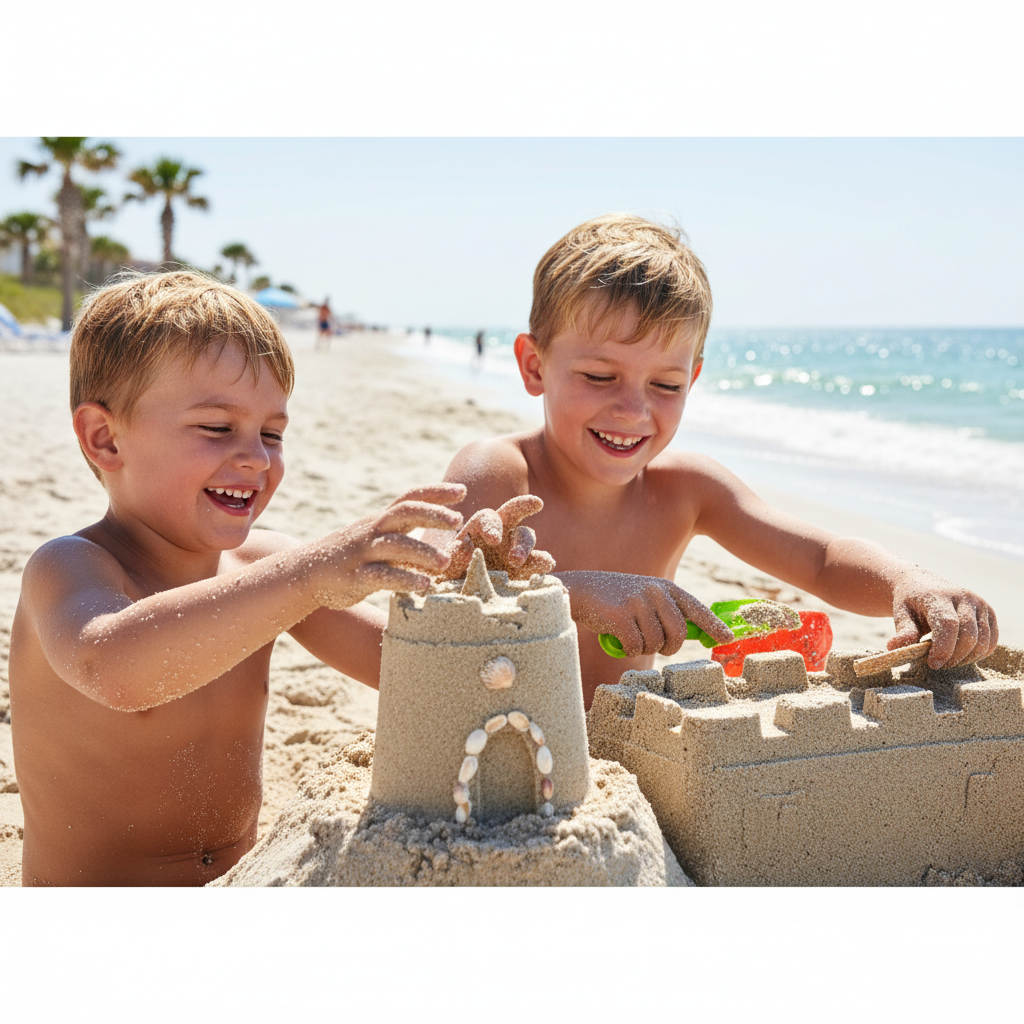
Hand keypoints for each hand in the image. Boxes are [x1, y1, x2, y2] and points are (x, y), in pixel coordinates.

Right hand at [305, 483, 465, 608]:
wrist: (306, 572)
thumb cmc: (353, 556)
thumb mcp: (377, 538)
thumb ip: (405, 532)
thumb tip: (441, 528)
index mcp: (381, 520)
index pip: (410, 498)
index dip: (435, 492)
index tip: (462, 490)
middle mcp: (373, 531)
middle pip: (405, 513)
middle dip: (432, 514)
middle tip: (458, 521)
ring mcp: (363, 553)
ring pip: (395, 545)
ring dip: (423, 552)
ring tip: (446, 562)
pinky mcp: (355, 577)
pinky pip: (382, 576)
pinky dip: (404, 580)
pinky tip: (424, 585)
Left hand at [437, 494, 555, 581]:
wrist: (459, 594)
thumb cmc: (450, 574)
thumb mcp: (445, 564)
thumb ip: (452, 555)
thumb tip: (464, 549)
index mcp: (478, 527)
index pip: (487, 518)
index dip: (491, 525)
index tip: (493, 540)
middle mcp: (499, 532)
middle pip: (514, 512)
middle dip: (523, 506)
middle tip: (532, 508)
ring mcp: (514, 549)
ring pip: (526, 537)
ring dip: (525, 546)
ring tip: (518, 560)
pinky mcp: (525, 568)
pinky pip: (538, 561)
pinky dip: (542, 562)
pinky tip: (546, 567)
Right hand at [558, 571, 734, 656]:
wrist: (581, 590)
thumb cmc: (617, 600)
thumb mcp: (646, 598)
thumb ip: (667, 611)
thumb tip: (693, 634)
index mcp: (666, 587)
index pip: (696, 608)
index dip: (713, 625)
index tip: (729, 638)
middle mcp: (656, 591)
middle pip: (678, 633)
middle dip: (669, 647)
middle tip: (658, 647)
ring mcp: (638, 601)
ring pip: (656, 643)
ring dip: (645, 648)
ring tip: (632, 637)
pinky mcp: (621, 614)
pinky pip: (636, 646)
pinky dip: (628, 649)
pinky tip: (619, 638)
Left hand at [890, 573, 998, 667]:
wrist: (921, 584)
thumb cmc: (910, 604)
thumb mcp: (901, 615)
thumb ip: (903, 632)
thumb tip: (894, 648)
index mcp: (938, 596)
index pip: (948, 625)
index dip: (943, 649)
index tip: (933, 664)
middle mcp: (963, 597)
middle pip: (969, 635)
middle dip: (955, 657)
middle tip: (939, 665)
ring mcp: (979, 603)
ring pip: (983, 640)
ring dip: (967, 658)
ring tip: (949, 660)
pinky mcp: (989, 611)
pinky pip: (992, 640)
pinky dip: (980, 653)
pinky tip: (962, 655)